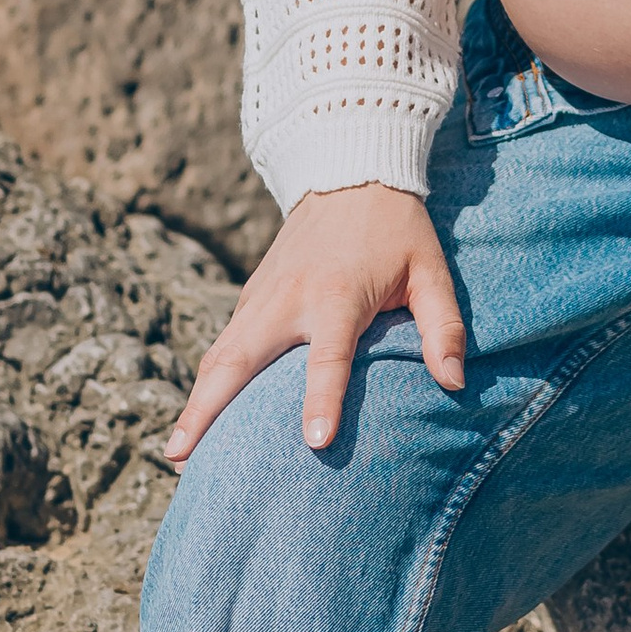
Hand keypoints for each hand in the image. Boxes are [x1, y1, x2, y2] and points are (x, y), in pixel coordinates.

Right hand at [162, 184, 466, 463]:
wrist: (349, 173)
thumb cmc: (397, 231)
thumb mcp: (432, 271)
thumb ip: (445, 328)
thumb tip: (455, 384)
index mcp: (337, 297)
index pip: (329, 358)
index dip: (322, 400)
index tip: (315, 444)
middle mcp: (288, 299)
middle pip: (238, 361)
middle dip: (208, 411)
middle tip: (180, 458)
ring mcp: (262, 297)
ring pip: (219, 355)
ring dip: (195, 403)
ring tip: (175, 453)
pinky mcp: (250, 295)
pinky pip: (222, 344)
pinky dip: (206, 381)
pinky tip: (196, 416)